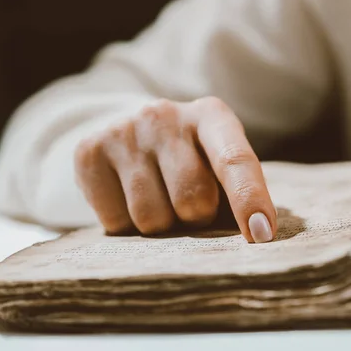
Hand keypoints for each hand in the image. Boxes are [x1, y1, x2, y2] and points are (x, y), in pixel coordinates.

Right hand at [74, 97, 276, 241]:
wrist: (130, 132)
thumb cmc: (192, 159)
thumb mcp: (219, 162)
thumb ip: (237, 190)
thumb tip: (255, 236)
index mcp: (211, 115)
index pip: (234, 160)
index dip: (249, 200)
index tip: (261, 235)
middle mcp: (165, 115)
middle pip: (192, 198)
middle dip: (198, 217)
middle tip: (192, 206)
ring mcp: (123, 131)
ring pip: (151, 218)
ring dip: (163, 225)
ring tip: (161, 201)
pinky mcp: (88, 153)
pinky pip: (116, 222)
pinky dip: (128, 226)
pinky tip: (129, 199)